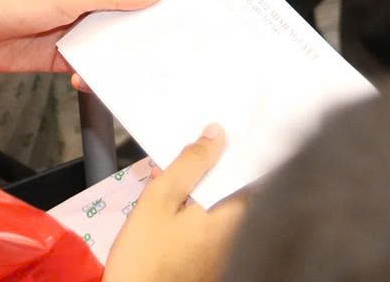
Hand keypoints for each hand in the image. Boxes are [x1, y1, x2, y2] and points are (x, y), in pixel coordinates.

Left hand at [0, 0, 162, 72]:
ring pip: (113, 44)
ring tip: (149, 70)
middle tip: (182, 42)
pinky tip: (95, 81)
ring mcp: (77, 30)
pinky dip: (96, 76)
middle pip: (130, 14)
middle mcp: (87, 3)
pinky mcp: (63, 56)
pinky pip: (90, 67)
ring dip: (125, 56)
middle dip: (152, 27)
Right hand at [105, 129, 245, 281]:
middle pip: (230, 187)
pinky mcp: (207, 261)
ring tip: (168, 174)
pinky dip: (192, 208)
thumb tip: (217, 133)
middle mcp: (234, 234)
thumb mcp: (159, 200)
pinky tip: (169, 204)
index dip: (231, 148)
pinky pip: (207, 224)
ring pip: (216, 205)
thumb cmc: (144, 255)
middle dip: (208, 166)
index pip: (245, 171)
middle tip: (184, 148)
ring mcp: (222, 251)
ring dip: (197, 187)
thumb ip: (189, 165)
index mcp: (231, 216)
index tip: (216, 128)